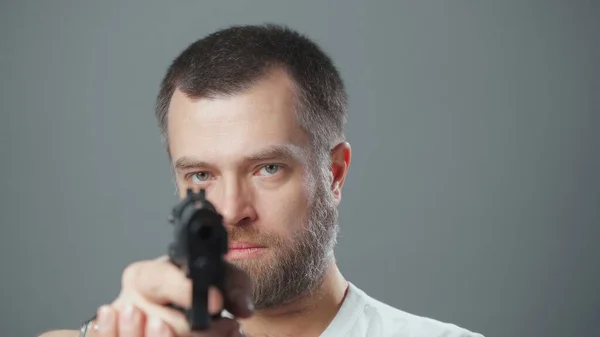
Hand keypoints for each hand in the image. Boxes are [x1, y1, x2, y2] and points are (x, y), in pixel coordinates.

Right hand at [91, 255, 253, 335]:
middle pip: (163, 323)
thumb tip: (243, 307)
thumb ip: (236, 285)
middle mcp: (129, 304)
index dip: (187, 292)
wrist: (185, 303)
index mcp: (142, 277)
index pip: (158, 282)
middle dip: (204, 329)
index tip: (216, 302)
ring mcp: (131, 332)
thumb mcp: (220, 275)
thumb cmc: (199, 287)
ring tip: (226, 332)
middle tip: (230, 325)